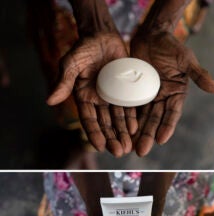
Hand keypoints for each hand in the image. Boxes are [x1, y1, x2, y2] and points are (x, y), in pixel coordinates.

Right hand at [46, 32, 135, 156]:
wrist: (102, 36)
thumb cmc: (83, 49)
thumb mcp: (71, 64)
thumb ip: (63, 82)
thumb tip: (49, 100)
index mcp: (84, 97)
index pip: (89, 120)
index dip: (94, 134)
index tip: (100, 147)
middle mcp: (99, 100)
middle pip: (106, 124)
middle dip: (112, 138)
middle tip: (119, 151)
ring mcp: (113, 97)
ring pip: (119, 120)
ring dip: (123, 134)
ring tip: (129, 147)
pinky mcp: (126, 91)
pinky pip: (130, 108)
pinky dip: (133, 120)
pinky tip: (136, 130)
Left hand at [130, 30, 213, 155]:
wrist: (152, 33)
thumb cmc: (172, 45)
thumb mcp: (187, 60)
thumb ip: (200, 75)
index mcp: (177, 93)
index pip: (172, 114)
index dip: (166, 127)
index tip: (161, 139)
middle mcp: (163, 97)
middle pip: (155, 119)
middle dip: (148, 135)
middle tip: (141, 151)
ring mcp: (149, 94)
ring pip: (141, 116)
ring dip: (137, 132)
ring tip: (130, 147)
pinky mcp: (135, 89)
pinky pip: (130, 105)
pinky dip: (126, 117)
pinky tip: (120, 129)